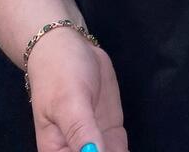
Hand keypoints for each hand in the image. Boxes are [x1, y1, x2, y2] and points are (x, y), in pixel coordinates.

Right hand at [27, 26, 127, 151]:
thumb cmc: (60, 74)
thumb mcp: (69, 102)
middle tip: (119, 148)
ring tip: (123, 148)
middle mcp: (74, 149)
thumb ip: (80, 131)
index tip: (107, 151)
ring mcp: (96, 140)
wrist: (69, 47)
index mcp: (56, 151)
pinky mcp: (110, 129)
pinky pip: (119, 149)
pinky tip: (131, 151)